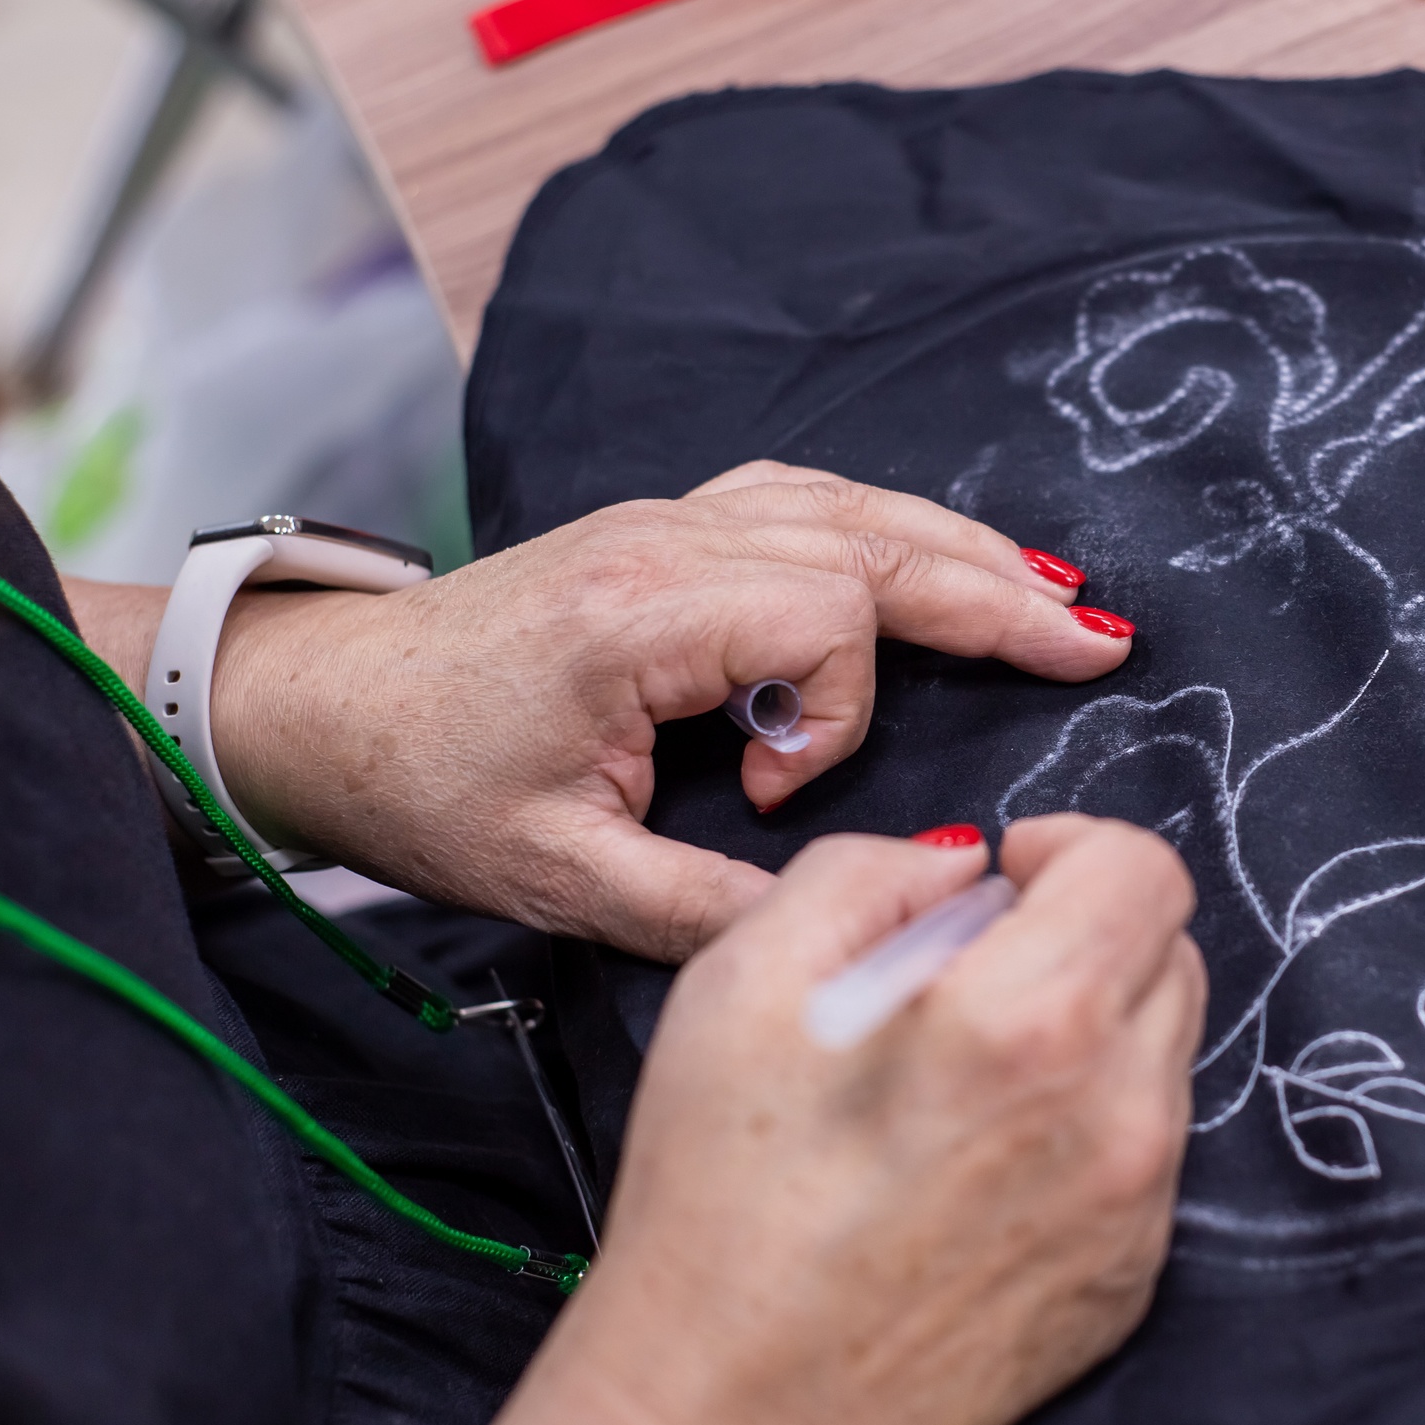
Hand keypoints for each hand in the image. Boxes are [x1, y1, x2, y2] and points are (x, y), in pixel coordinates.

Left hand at [105, 465, 1131, 958]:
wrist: (325, 705)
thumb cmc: (428, 785)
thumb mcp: (557, 877)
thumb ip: (707, 910)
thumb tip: (848, 925)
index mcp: (639, 616)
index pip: (822, 619)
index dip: (835, 716)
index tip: (770, 795)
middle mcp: (667, 540)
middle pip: (872, 540)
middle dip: (996, 593)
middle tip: (1099, 644)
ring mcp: (670, 517)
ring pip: (855, 507)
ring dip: (963, 552)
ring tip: (1059, 597)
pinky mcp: (668, 525)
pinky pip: (812, 500)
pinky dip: (896, 527)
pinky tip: (950, 554)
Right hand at [431, 816, 1205, 1424]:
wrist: (736, 1420)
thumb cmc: (723, 1206)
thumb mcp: (745, 976)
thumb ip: (870, 872)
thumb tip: (960, 865)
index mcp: (1031, 1020)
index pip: (1143, 869)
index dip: (1070, 846)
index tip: (1010, 874)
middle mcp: (1117, 1112)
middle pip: (1170, 951)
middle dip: (1085, 930)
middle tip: (973, 972)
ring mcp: (1138, 1205)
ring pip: (1164, 1049)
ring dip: (1091, 1024)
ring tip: (965, 1074)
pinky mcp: (1134, 1274)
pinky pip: (1145, 1147)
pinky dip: (1086, 1118)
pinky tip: (979, 1159)